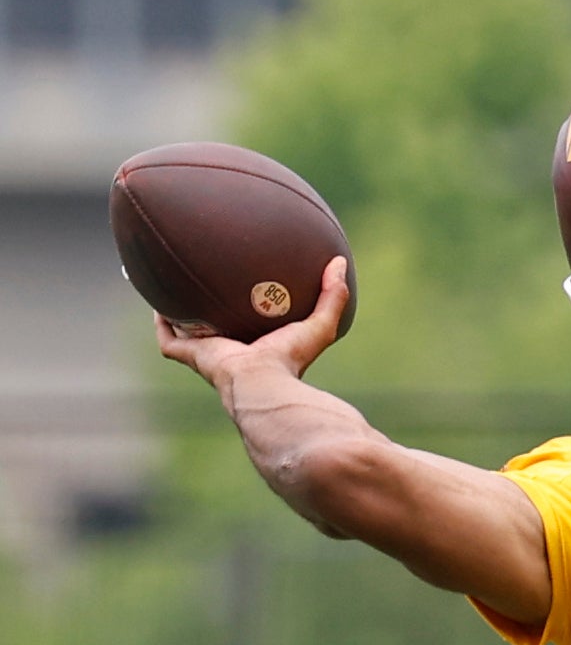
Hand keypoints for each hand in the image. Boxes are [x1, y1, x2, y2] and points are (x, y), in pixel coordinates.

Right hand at [156, 255, 350, 387]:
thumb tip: (341, 262)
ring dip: (179, 312)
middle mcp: (229, 351)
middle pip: (215, 327)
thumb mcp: (320, 324)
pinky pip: (168, 336)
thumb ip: (333, 295)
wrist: (262, 382)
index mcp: (257, 346)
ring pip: (186, 331)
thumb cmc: (291, 359)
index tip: (245, 288)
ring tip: (170, 285)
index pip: (249, 326)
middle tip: (205, 281)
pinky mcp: (189, 356)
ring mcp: (206, 355)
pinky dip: (161, 321)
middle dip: (209, 308)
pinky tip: (156, 300)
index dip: (245, 308)